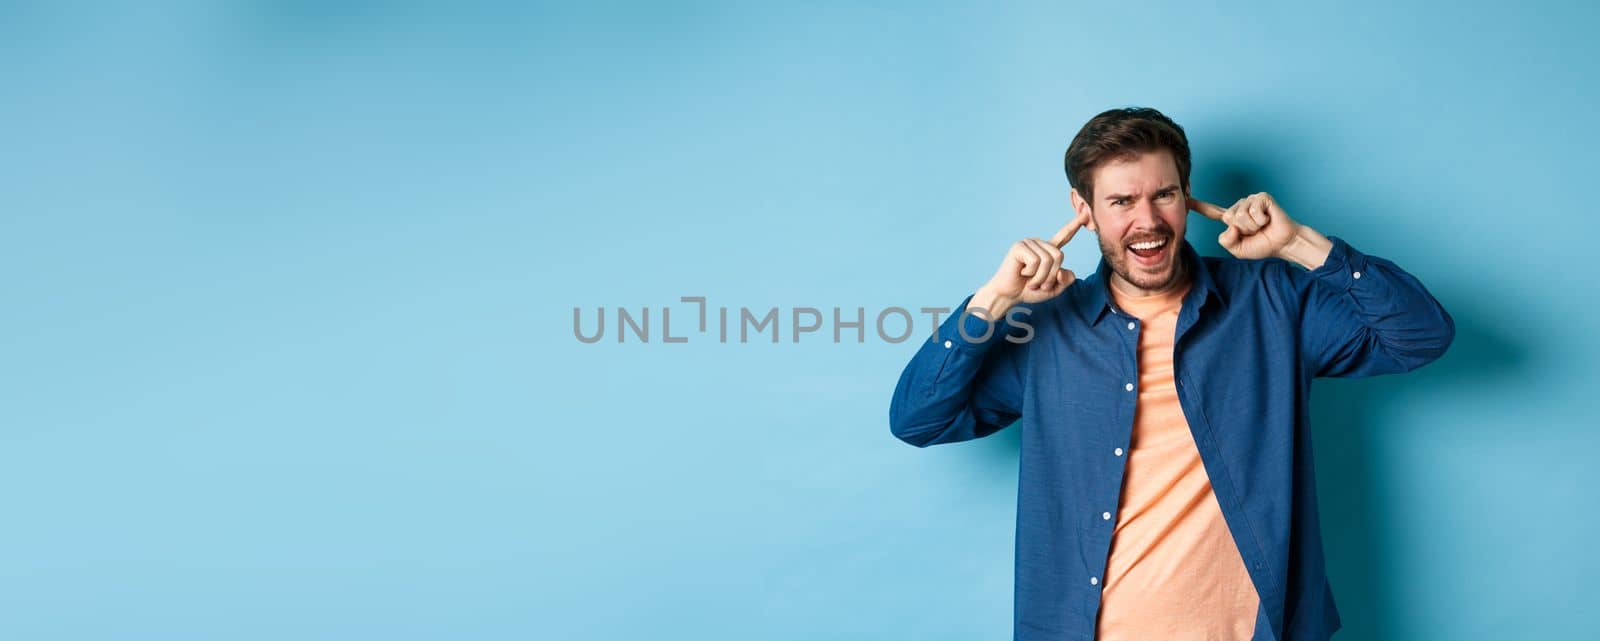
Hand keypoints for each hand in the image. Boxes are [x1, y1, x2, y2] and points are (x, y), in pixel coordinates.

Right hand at [972, 212, 1089, 317]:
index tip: (1086, 213)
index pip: (1064, 236)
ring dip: (1040, 277)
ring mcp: (1029, 243)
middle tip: (1039, 285)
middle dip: (1050, 276)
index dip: (1075, 225)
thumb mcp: (1054, 288)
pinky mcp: (1019, 247)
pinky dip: (1031, 273)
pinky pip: (1035, 261)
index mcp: (1048, 250)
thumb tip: (1062, 270)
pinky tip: (1021, 273)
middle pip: (1059, 255)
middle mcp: (1039, 244)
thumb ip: (1066, 280)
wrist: (1008, 296)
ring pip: (1048, 260)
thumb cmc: (1029, 291)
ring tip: (1030, 281)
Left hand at [1189, 192, 1300, 259]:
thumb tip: (1231, 226)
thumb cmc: (1262, 245)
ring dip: (1253, 226)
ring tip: (1262, 226)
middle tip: (1255, 231)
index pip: (1211, 212)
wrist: (1282, 244)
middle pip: (1229, 218)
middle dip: (1243, 230)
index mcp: (1231, 219)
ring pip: (1241, 216)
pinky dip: (1262, 220)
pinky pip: (1254, 211)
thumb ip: (1227, 241)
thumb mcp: (1237, 249)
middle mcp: (1238, 207)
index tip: (1185, 199)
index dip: (1198, 206)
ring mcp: (1250, 200)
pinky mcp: (1261, 197)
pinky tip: (1268, 219)